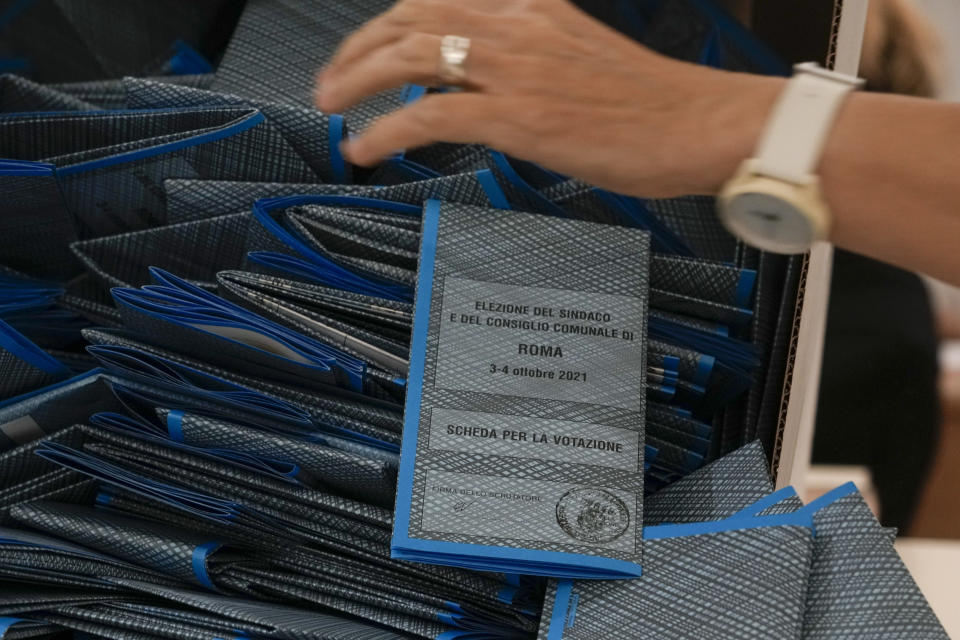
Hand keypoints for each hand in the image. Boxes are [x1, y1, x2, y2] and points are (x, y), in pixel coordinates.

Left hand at [316, 0, 784, 197]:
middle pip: (411, 19)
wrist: (701, 124)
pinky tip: (364, 147)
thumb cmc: (654, 104)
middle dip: (357, 48)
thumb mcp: (581, 58)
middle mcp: (517, 24)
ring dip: (355, 80)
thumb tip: (484, 88)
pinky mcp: (517, 116)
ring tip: (330, 106)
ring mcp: (515, 68)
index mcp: (533, 6)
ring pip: (408, 57)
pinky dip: (384, 131)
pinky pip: (428, 117)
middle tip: (332, 79)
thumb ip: (529, 60)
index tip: (368, 46)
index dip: (391, 21)